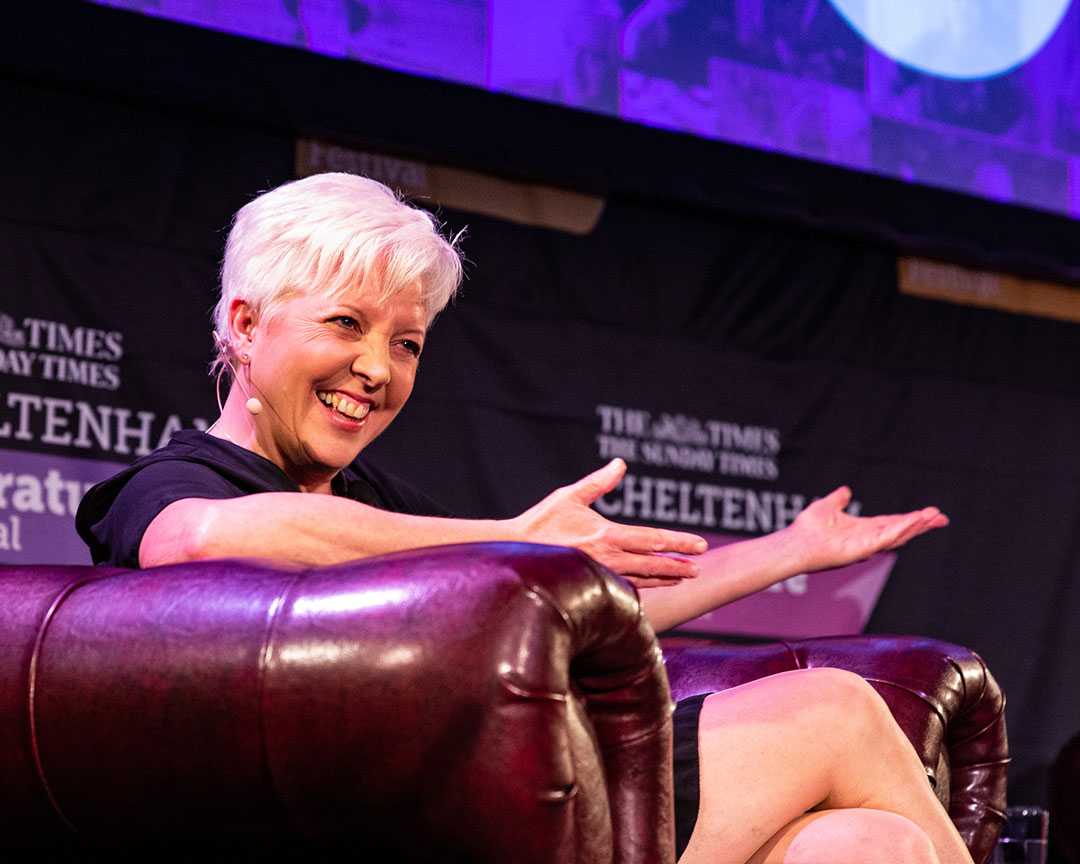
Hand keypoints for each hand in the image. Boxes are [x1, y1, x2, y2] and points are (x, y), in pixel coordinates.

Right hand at [511, 459, 706, 583]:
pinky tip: (652, 584)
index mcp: (606, 535)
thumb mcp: (571, 496)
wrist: (515, 551)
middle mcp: (608, 558)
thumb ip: (599, 482)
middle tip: (698, 566)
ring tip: (682, 577)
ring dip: (664, 577)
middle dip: (678, 565)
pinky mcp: (592, 584)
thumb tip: (621, 463)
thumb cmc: (543, 521)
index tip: (701, 545)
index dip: (679, 543)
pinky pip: (624, 587)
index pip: (653, 540)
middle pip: (653, 563)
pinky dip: (642, 585)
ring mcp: (601, 575)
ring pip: (642, 578)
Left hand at [787, 486, 948, 572]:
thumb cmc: (807, 530)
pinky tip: (912, 523)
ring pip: (896, 535)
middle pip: (900, 530)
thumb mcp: (826, 507)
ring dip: (915, 526)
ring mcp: (865, 546)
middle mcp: (867, 538)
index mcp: (862, 529)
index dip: (910, 519)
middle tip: (942, 517)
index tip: (929, 513)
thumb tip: (846, 490)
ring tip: (933, 517)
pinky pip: (883, 540)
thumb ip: (838, 499)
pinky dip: (899, 531)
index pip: (892, 523)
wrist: (794, 543)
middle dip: (920, 524)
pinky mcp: (860, 550)